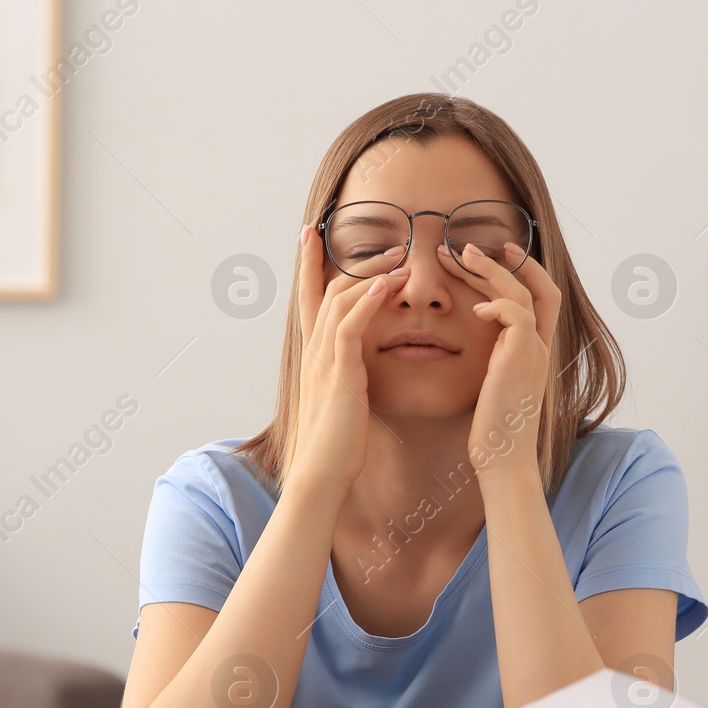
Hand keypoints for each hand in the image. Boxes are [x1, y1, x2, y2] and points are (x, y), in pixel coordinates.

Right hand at [285, 225, 407, 492]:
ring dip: (370, 273)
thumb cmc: (338, 442)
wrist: (323, 471)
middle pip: (326, 289)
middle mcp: (314, 350)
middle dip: (347, 261)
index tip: (310, 235)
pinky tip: (385, 285)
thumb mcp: (342, 399)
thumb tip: (358, 364)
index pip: (309, 299)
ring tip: (399, 256)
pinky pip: (349, 326)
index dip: (308, 265)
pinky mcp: (339, 373)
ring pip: (340, 300)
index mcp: (315, 355)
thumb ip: (347, 374)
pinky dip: (366, 302)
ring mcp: (323, 359)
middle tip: (377, 241)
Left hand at [436, 240, 559, 478]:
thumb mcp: (493, 385)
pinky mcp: (519, 361)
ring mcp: (533, 352)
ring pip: (525, 294)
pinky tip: (476, 308)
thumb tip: (474, 340)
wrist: (503, 460)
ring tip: (461, 257)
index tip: (494, 251)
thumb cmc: (492, 429)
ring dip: (492, 271)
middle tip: (465, 246)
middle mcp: (540, 347)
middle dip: (501, 260)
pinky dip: (499, 305)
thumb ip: (493, 358)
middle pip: (535, 286)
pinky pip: (518, 317)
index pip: (542, 296)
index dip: (523, 268)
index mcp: (535, 350)